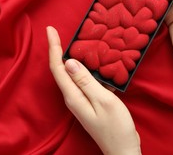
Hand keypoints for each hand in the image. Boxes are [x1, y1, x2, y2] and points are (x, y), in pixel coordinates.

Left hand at [46, 26, 140, 154]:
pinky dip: (84, 67)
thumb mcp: (103, 101)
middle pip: (60, 69)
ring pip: (71, 73)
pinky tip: (93, 61)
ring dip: (71, 57)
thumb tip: (70, 62)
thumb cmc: (116, 127)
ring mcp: (79, 99)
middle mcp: (72, 96)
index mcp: (73, 95)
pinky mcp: (88, 101)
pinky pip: (82, 80)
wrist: (122, 149)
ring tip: (76, 41)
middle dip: (58, 49)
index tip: (50, 29)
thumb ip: (86, 81)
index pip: (57, 67)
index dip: (53, 47)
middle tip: (60, 32)